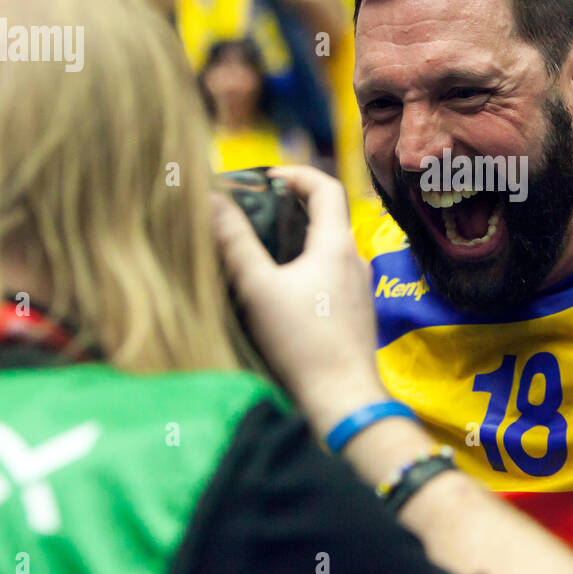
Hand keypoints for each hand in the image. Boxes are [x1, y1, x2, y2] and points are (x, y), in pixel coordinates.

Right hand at [212, 165, 386, 435]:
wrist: (343, 399)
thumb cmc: (302, 343)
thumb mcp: (258, 289)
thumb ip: (235, 242)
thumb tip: (212, 200)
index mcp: (336, 245)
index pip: (327, 187)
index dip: (297, 174)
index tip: (267, 177)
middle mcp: (355, 259)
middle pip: (327, 216)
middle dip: (292, 207)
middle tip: (256, 211)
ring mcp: (360, 287)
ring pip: (329, 248)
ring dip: (299, 240)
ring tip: (262, 250)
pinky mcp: (357, 312)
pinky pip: (332, 275)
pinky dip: (308, 268)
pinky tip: (281, 290)